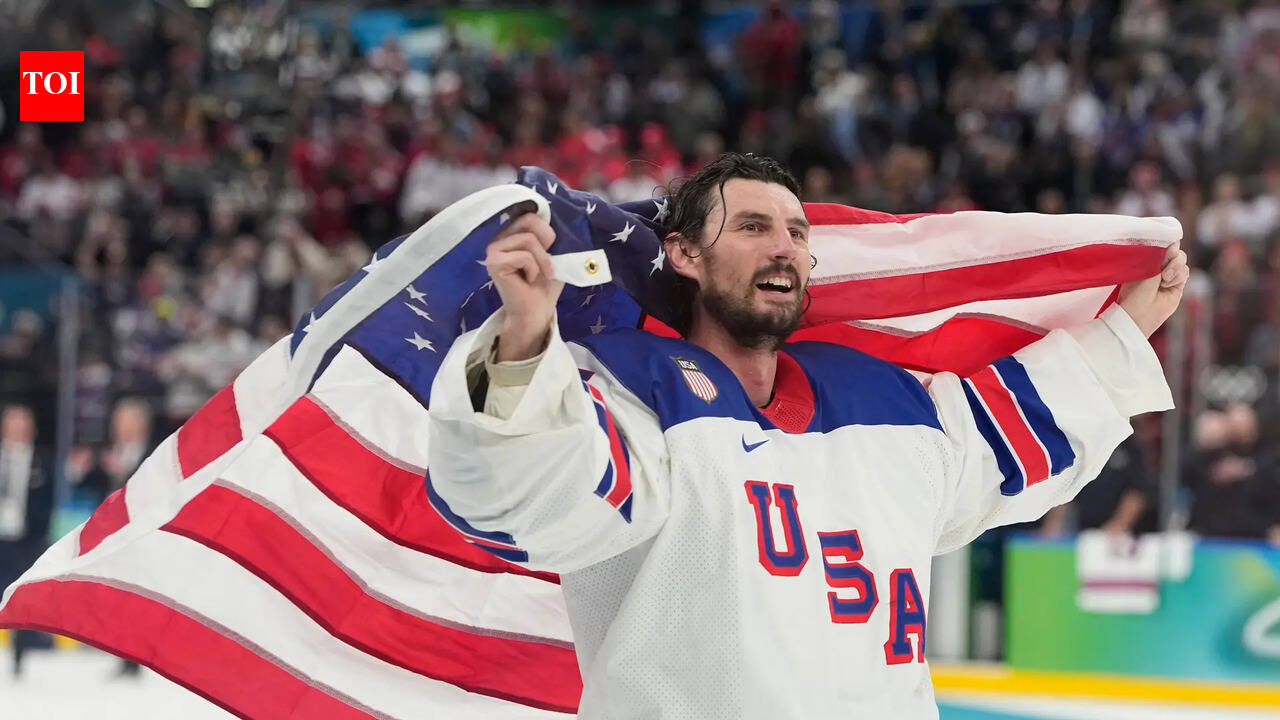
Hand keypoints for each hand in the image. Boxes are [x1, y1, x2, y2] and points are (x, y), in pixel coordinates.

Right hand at [485, 209, 562, 360]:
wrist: (537, 311)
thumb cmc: (545, 283)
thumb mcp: (553, 253)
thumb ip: (549, 233)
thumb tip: (557, 211)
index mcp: (511, 233)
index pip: (531, 216)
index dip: (547, 234)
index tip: (548, 254)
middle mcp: (498, 238)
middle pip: (530, 223)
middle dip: (545, 247)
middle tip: (544, 267)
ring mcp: (493, 250)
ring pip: (528, 240)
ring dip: (542, 261)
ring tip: (536, 276)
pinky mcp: (493, 262)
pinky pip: (524, 256)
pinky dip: (533, 269)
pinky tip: (527, 281)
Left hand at [1118, 241, 1189, 336]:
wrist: (1140, 314)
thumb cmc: (1136, 291)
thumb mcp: (1146, 268)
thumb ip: (1160, 254)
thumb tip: (1174, 241)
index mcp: (1145, 258)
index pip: (1161, 243)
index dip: (1166, 242)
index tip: (1163, 247)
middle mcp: (1157, 265)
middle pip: (1175, 249)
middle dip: (1171, 256)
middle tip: (1162, 268)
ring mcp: (1168, 274)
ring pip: (1182, 259)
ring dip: (1174, 267)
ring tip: (1163, 280)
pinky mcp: (1177, 284)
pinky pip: (1185, 272)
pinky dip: (1178, 276)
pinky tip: (1167, 285)